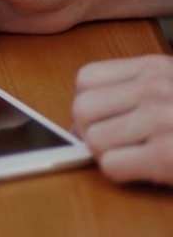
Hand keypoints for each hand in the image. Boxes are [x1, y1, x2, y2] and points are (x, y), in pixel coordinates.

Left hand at [72, 55, 172, 186]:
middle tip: (115, 143)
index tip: (102, 119)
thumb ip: (130, 93)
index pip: (86, 79)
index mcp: (155, 68)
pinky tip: (146, 169)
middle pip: (82, 108)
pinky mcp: (167, 156)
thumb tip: (77, 123)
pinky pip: (111, 165)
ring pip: (92, 138)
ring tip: (135, 155)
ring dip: (106, 154)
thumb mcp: (170, 88)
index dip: (87, 104)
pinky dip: (122, 172)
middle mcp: (156, 88)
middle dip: (90, 132)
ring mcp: (162, 120)